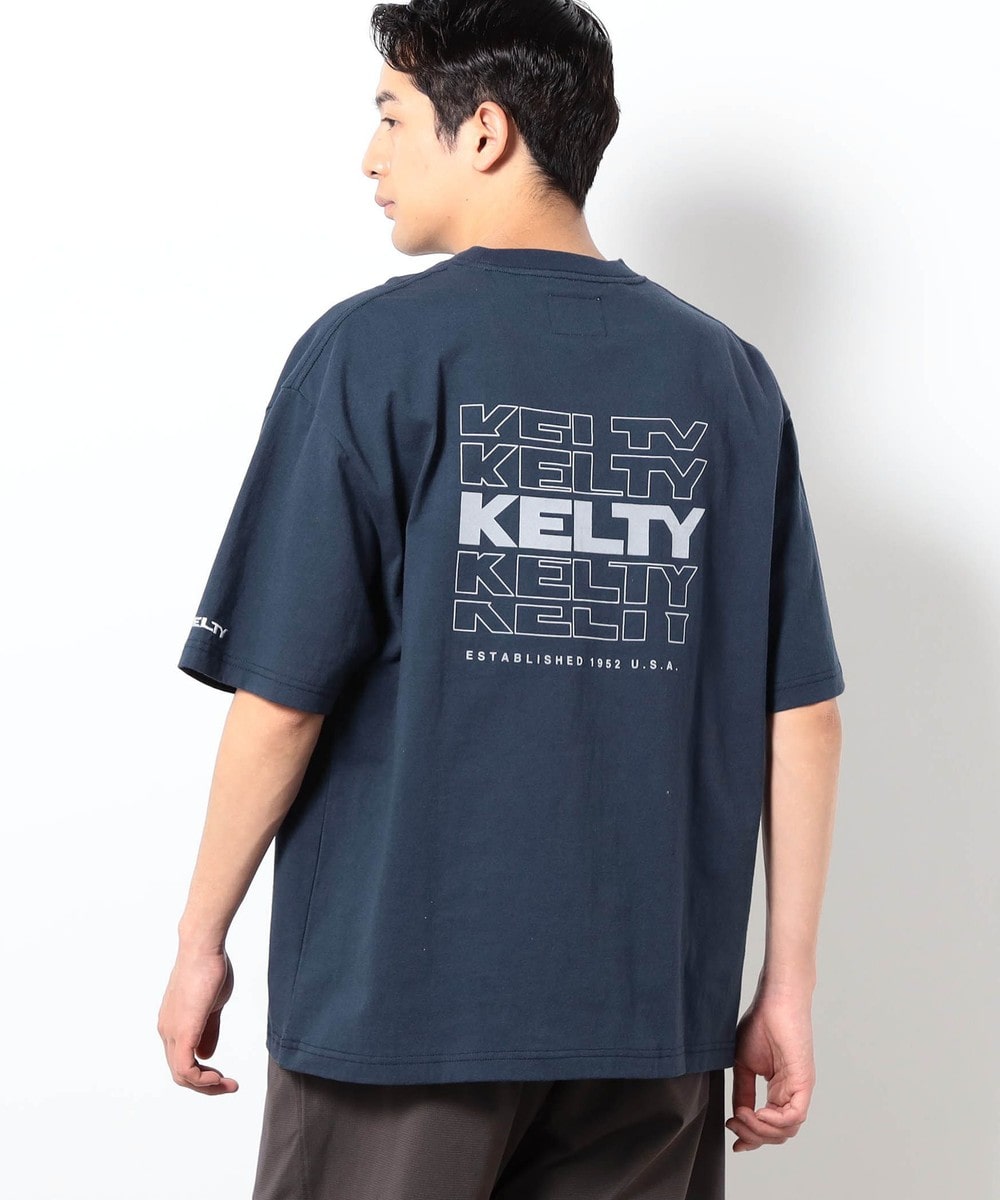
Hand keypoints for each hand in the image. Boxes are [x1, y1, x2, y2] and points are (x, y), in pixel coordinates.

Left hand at [157, 945, 238, 1094]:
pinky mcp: (182, 1030)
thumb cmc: (209, 969)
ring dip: (206, 1085)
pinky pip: (185, 1068)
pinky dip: (202, 1079)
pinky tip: (218, 1077)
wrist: (203, 947)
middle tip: (229, 1086)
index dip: (203, 1074)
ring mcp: (172, 1032)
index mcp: (173, 1025)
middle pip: (180, 1073)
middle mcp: (167, 1031)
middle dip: (206, 1085)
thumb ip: (208, 1031)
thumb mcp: (211, 1006)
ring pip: (181, 1075)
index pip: (182, 1061)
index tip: (224, 1076)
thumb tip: (206, 1056)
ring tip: (227, 1084)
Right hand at [726, 992, 814, 1150]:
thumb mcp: (744, 1064)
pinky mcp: (804, 1083)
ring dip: (760, 1130)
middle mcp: (792, 1093)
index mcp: (780, 1090)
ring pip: (786, 1130)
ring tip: (741, 1116)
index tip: (734, 1141)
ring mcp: (800, 1089)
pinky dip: (773, 1121)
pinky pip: (794, 1116)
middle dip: (752, 1136)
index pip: (771, 1127)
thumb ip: (743, 1092)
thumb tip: (738, 1116)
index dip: (752, 1139)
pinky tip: (755, 1113)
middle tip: (733, 1124)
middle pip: (779, 1135)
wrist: (773, 1000)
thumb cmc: (761, 1023)